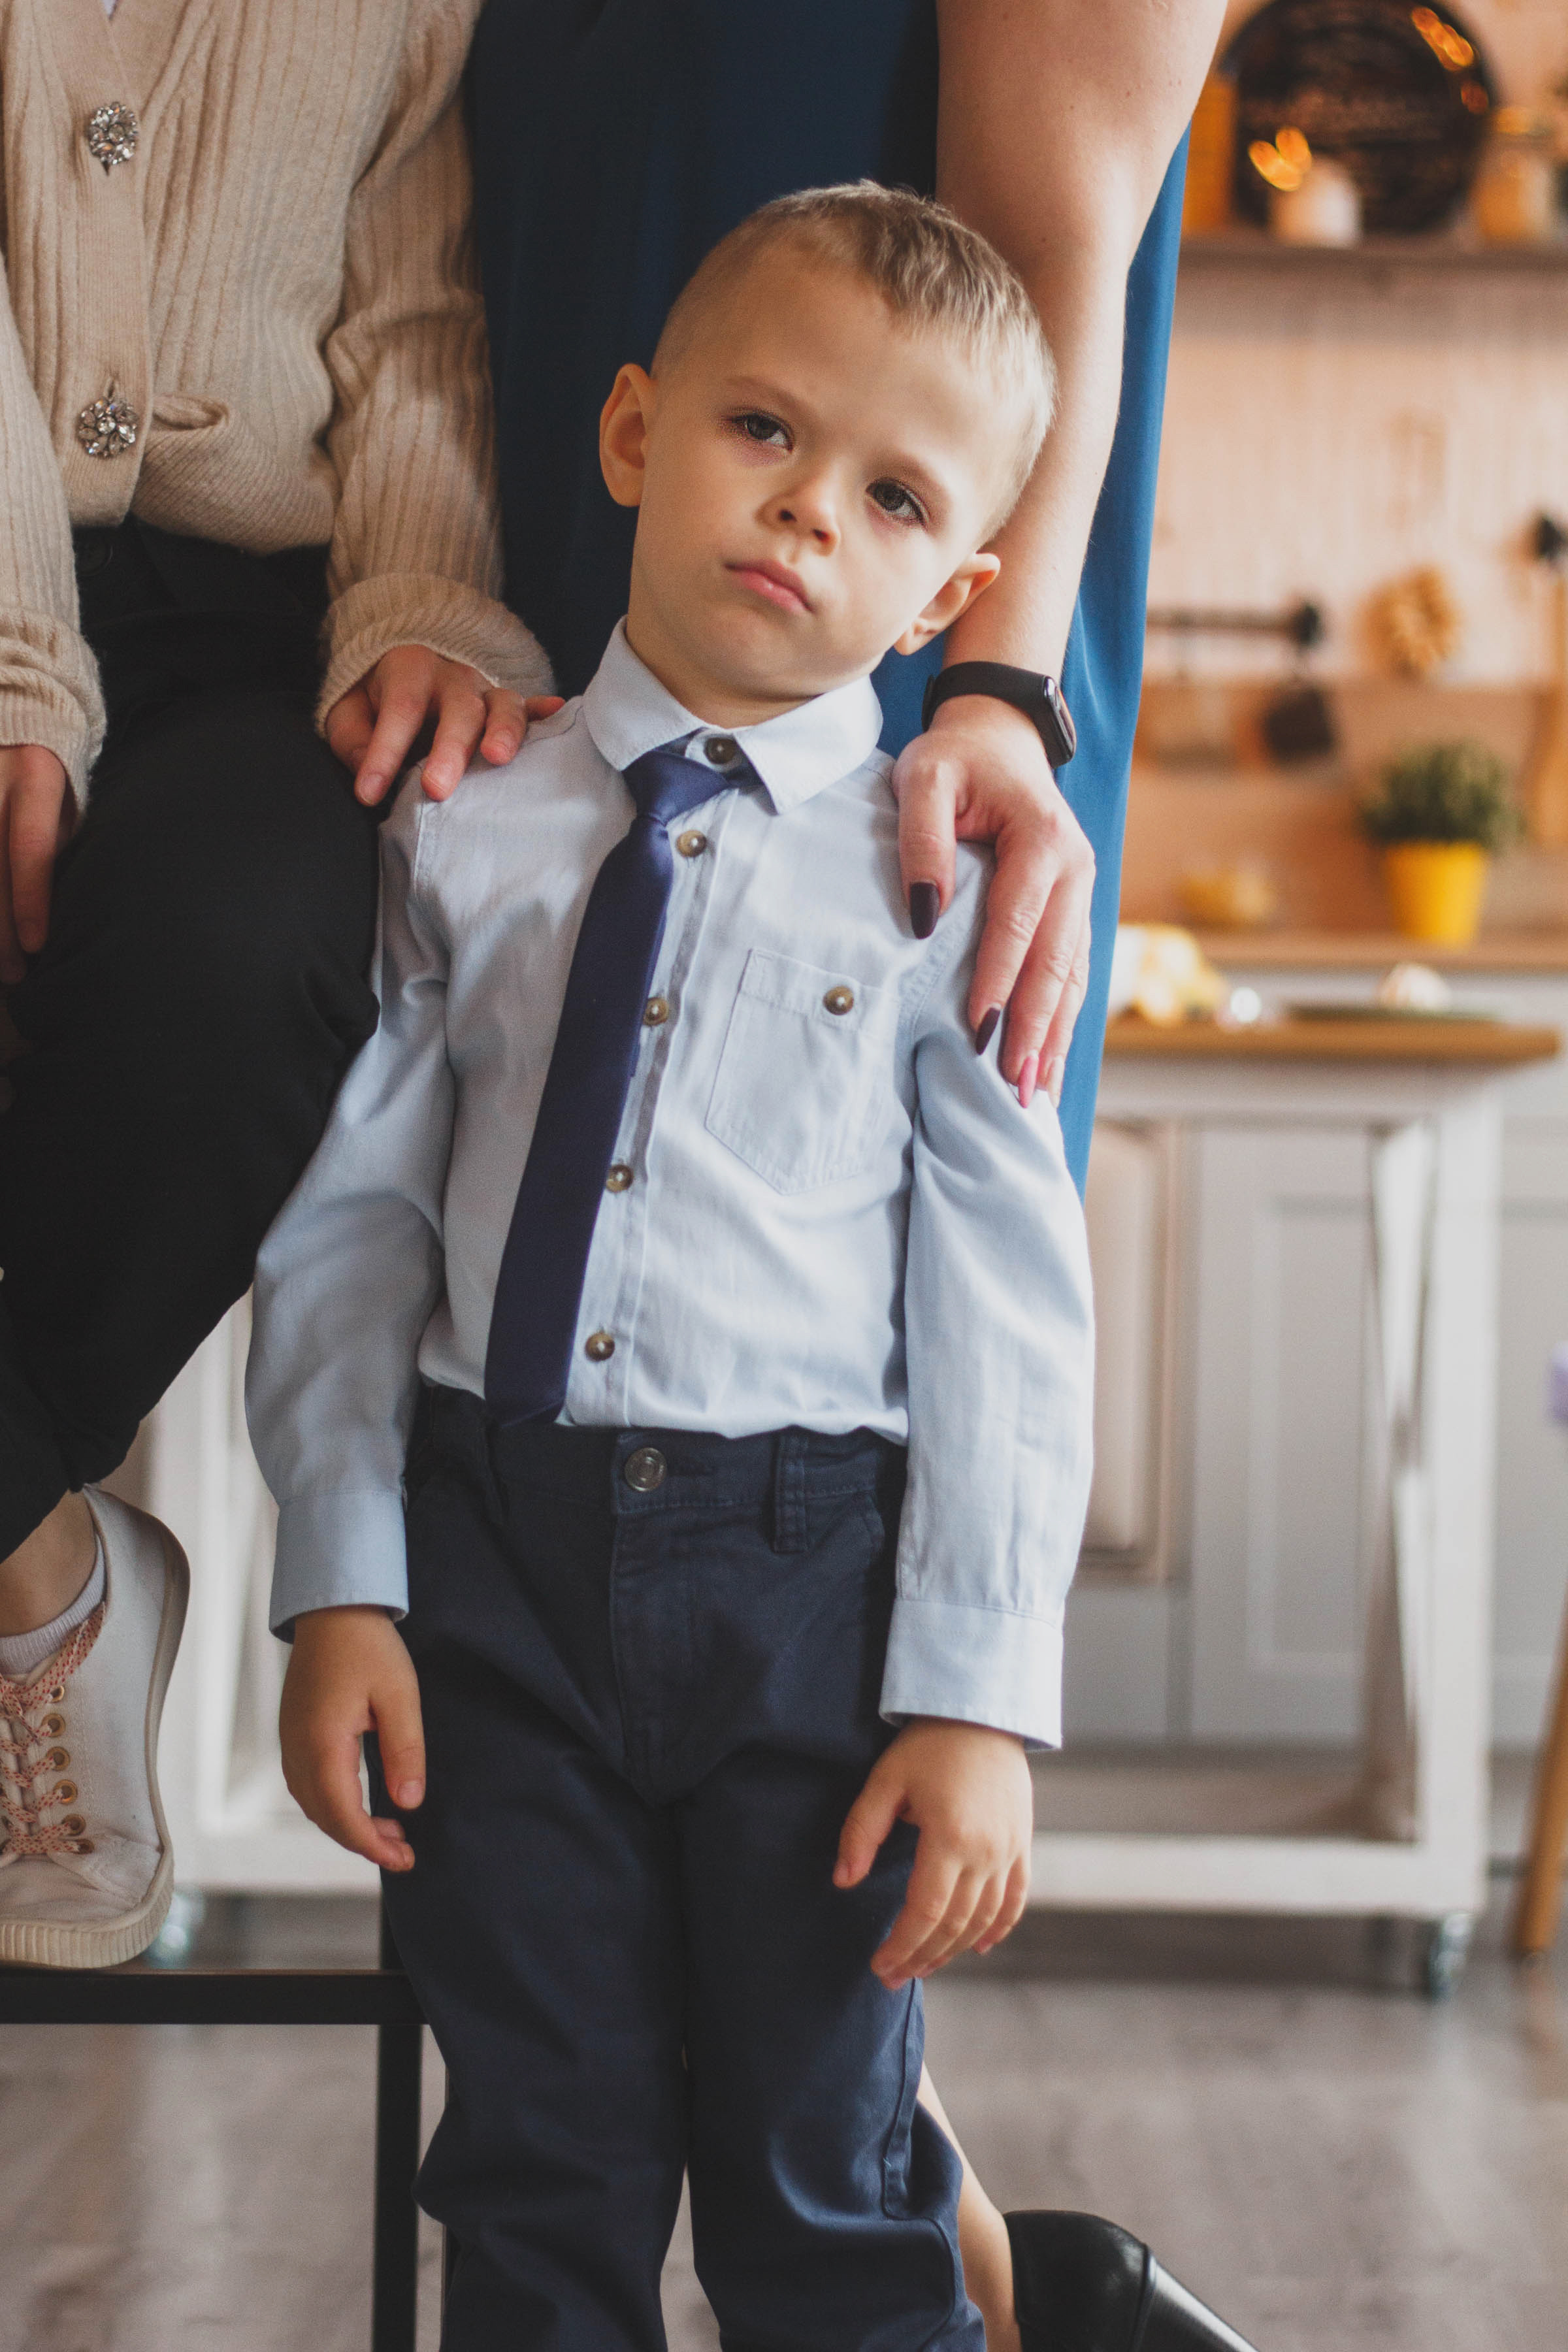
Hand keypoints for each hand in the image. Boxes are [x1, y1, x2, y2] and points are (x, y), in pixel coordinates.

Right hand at [0, 745, 72, 983]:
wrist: (16, 719)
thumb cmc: (49, 779)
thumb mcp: (64, 802)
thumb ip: (58, 846)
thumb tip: (65, 912)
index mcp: (36, 779)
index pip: (31, 848)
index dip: (32, 900)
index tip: (36, 945)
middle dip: (1, 931)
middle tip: (15, 974)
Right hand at [280, 1605, 425, 1871]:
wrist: (332, 1609)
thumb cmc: (367, 1646)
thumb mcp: (400, 1695)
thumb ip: (405, 1750)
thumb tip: (408, 1803)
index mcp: (322, 1744)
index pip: (343, 1815)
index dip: (372, 1846)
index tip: (403, 1860)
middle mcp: (297, 1750)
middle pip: (324, 1817)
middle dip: (363, 1841)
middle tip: (403, 1850)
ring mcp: (289, 1742)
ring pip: (313, 1804)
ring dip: (347, 1824)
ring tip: (389, 1830)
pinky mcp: (293, 1733)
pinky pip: (306, 1784)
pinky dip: (333, 1804)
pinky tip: (361, 1802)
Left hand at [324, 643, 563, 806]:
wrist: (411, 660)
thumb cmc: (378, 698)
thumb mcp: (349, 710)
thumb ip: (352, 738)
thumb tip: (368, 773)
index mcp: (409, 670)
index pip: (400, 710)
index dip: (383, 752)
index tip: (369, 793)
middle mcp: (454, 678)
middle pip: (458, 711)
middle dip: (450, 751)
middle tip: (436, 788)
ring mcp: (487, 691)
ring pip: (503, 706)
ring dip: (504, 732)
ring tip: (498, 758)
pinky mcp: (510, 706)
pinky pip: (531, 708)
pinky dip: (546, 714)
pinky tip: (558, 715)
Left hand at [834, 1718, 1032, 1988]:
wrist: (984, 1712)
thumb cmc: (928, 1744)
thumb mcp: (885, 1781)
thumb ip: (861, 1831)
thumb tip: (843, 1881)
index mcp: (950, 1837)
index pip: (924, 1911)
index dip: (901, 1945)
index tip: (879, 1966)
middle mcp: (986, 1852)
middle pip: (954, 1924)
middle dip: (921, 1956)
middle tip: (893, 1977)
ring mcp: (1010, 1850)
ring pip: (984, 1919)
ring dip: (954, 1949)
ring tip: (924, 1966)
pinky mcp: (1023, 1844)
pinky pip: (1015, 1899)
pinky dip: (998, 1928)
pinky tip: (979, 1946)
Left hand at [892, 695, 1092, 1106]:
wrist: (1001, 737)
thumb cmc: (955, 760)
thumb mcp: (922, 780)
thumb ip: (922, 842)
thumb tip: (923, 918)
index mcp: (1042, 839)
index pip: (1016, 924)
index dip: (997, 981)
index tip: (976, 1031)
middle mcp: (1075, 869)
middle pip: (1054, 962)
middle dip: (1033, 1028)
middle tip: (1013, 1087)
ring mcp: (1083, 890)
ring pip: (1073, 975)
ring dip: (1054, 1035)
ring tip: (1034, 1094)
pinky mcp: (1076, 907)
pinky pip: (1073, 970)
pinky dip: (1062, 1018)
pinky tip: (1047, 1059)